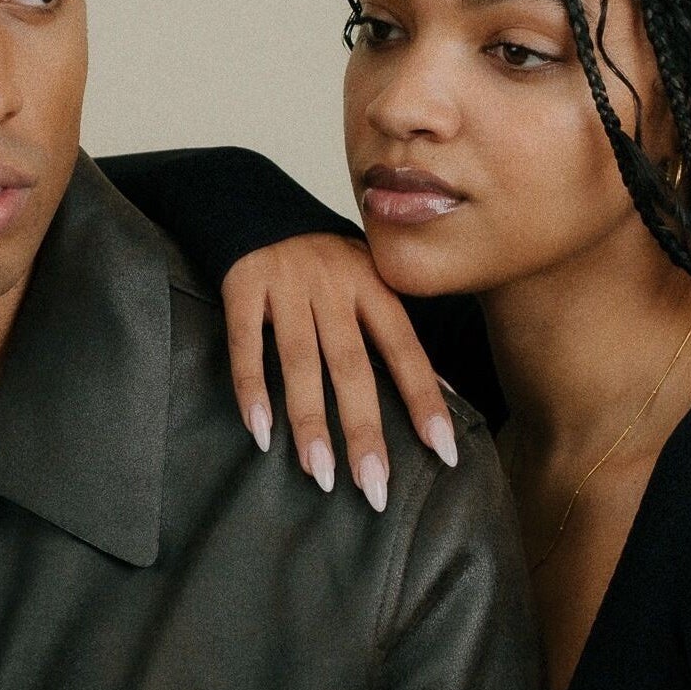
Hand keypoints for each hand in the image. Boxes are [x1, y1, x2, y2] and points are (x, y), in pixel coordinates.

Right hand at [224, 233, 457, 512]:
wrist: (255, 202)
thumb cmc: (324, 259)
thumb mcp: (368, 280)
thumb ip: (395, 333)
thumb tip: (447, 396)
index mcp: (372, 285)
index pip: (405, 349)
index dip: (424, 399)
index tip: (444, 452)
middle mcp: (333, 285)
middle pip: (352, 364)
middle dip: (364, 429)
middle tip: (374, 487)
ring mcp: (287, 285)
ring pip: (300, 360)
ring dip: (310, 421)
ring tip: (321, 474)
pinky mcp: (243, 286)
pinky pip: (246, 342)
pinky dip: (250, 387)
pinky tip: (259, 432)